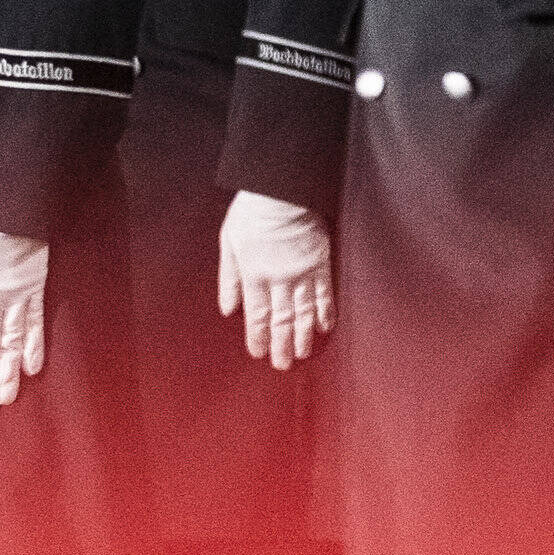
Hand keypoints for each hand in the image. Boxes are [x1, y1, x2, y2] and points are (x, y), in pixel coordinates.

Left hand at [214, 190, 335, 369]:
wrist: (284, 190)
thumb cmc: (252, 212)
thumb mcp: (229, 242)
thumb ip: (229, 278)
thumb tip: (228, 309)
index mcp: (254, 274)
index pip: (257, 315)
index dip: (259, 337)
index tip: (259, 352)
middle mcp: (279, 279)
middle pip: (282, 319)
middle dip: (282, 344)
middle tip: (282, 364)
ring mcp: (303, 273)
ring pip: (304, 312)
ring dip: (302, 336)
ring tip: (301, 353)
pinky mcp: (322, 263)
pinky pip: (325, 294)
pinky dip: (324, 313)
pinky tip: (323, 328)